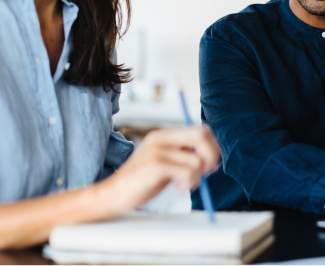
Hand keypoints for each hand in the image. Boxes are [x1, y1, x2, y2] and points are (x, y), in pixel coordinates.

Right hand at [98, 126, 219, 213]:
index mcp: (164, 135)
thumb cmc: (142, 182)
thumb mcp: (166, 163)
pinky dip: (189, 182)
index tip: (209, 165)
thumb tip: (212, 158)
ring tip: (185, 185)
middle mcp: (161, 138)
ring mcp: (157, 150)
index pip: (200, 130)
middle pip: (201, 135)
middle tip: (206, 173)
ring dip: (198, 177)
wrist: (112, 195)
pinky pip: (187, 171)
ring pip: (197, 159)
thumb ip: (183, 156)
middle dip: (211, 155)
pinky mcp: (155, 165)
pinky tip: (178, 188)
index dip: (212, 146)